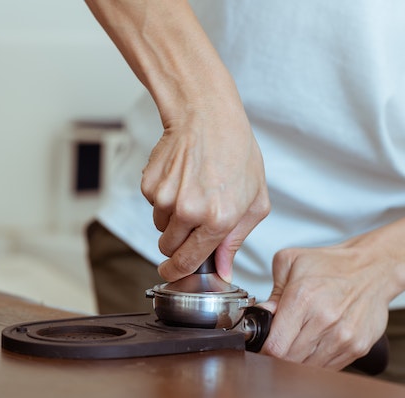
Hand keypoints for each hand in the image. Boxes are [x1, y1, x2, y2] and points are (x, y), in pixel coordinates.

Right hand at [140, 103, 269, 282]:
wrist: (207, 116)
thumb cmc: (236, 153)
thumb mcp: (255, 200)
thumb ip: (237, 240)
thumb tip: (222, 269)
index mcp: (218, 219)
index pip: (188, 262)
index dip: (177, 273)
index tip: (171, 274)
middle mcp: (189, 212)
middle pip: (168, 248)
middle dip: (177, 243)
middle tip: (192, 221)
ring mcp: (165, 198)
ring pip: (160, 226)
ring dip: (172, 219)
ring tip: (191, 192)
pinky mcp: (149, 185)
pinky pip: (152, 205)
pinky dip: (163, 198)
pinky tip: (180, 179)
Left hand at [258, 242, 392, 369]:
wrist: (373, 268)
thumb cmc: (331, 265)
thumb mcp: (290, 262)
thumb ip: (272, 291)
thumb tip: (262, 313)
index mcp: (303, 298)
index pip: (275, 345)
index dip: (264, 350)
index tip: (263, 346)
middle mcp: (324, 320)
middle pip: (289, 360)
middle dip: (279, 354)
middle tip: (279, 342)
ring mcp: (343, 337)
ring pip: (308, 367)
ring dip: (298, 360)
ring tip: (299, 341)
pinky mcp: (358, 347)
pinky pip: (329, 368)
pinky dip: (317, 361)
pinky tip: (316, 344)